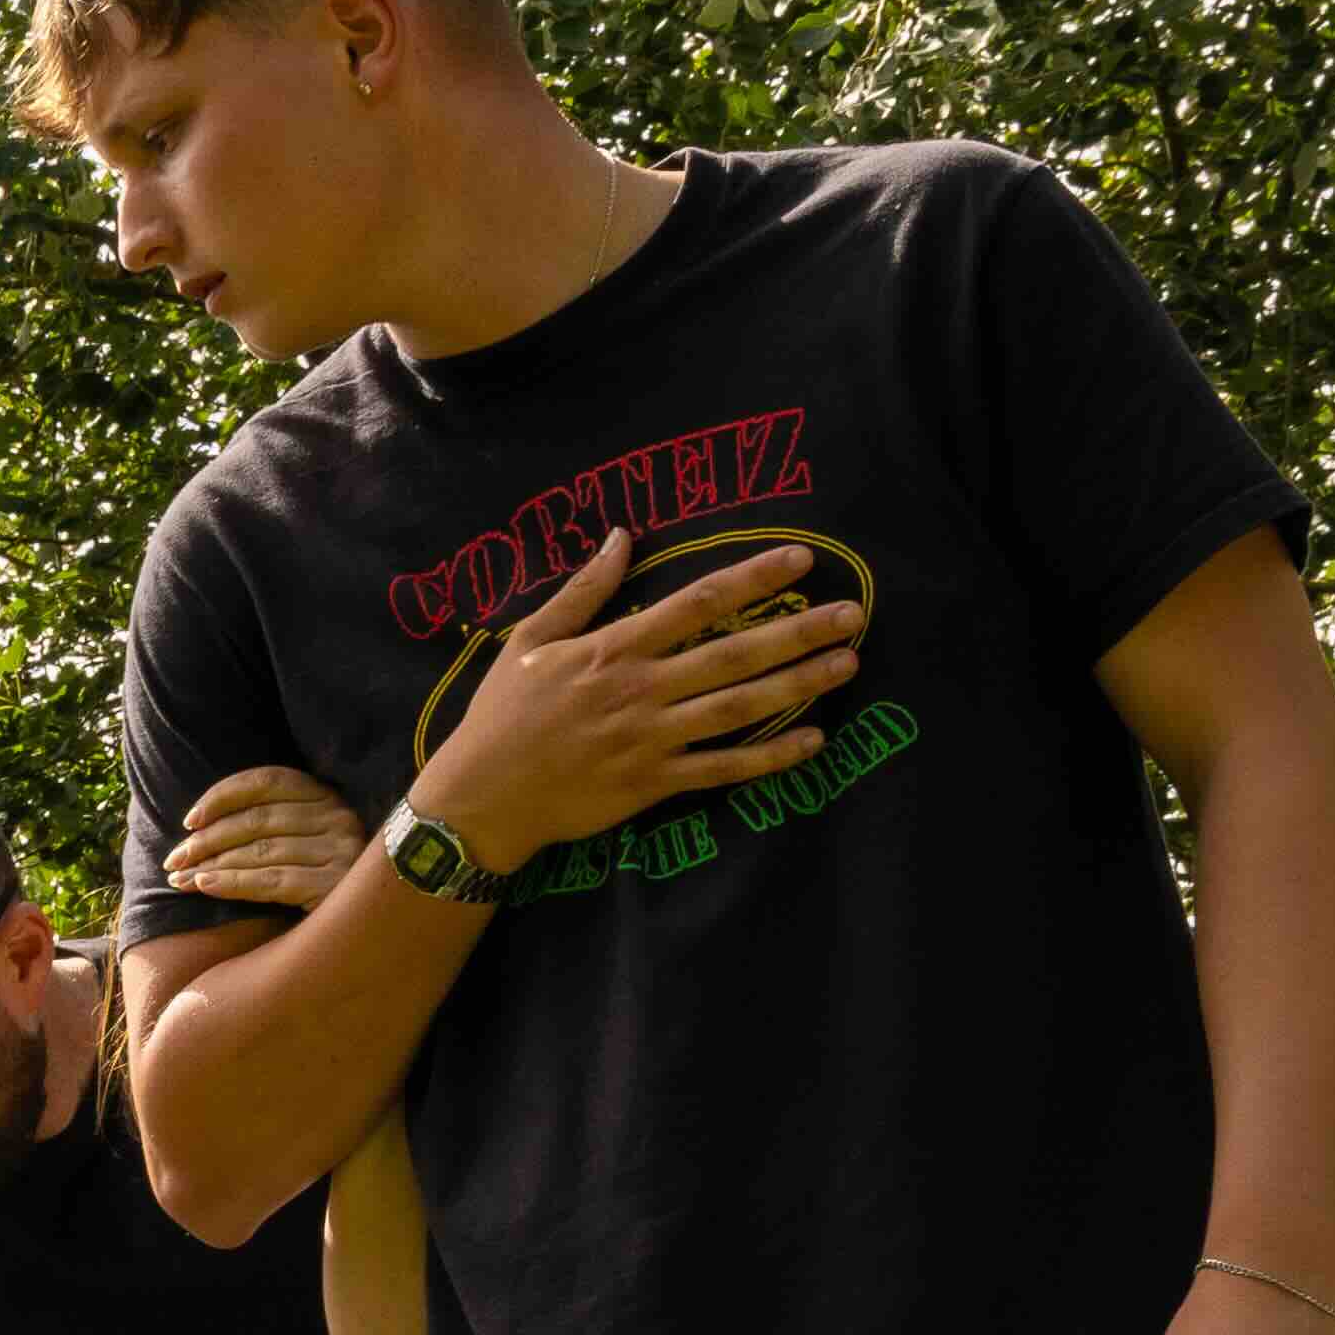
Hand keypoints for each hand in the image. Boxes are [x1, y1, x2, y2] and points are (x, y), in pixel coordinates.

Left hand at [162, 762, 369, 916]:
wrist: (362, 929)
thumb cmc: (319, 882)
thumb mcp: (300, 841)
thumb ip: (266, 824)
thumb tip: (196, 826)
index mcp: (327, 796)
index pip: (266, 781)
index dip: (222, 796)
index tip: (189, 822)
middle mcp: (337, 816)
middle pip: (256, 820)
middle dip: (207, 841)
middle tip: (173, 861)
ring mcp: (340, 850)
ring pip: (259, 852)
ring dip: (211, 866)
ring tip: (179, 881)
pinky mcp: (334, 885)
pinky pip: (271, 881)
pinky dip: (233, 883)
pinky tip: (204, 887)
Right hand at [409, 534, 867, 882]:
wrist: (480, 798)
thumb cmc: (501, 715)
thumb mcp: (530, 639)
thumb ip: (584, 590)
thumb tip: (621, 535)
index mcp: (614, 648)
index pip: (698, 603)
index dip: (753, 579)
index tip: (801, 560)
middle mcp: (642, 689)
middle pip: (735, 653)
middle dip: (799, 631)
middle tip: (853, 614)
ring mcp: (651, 739)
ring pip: (739, 708)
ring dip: (798, 684)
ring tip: (847, 664)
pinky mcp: (653, 783)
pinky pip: (723, 769)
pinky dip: (769, 757)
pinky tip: (813, 740)